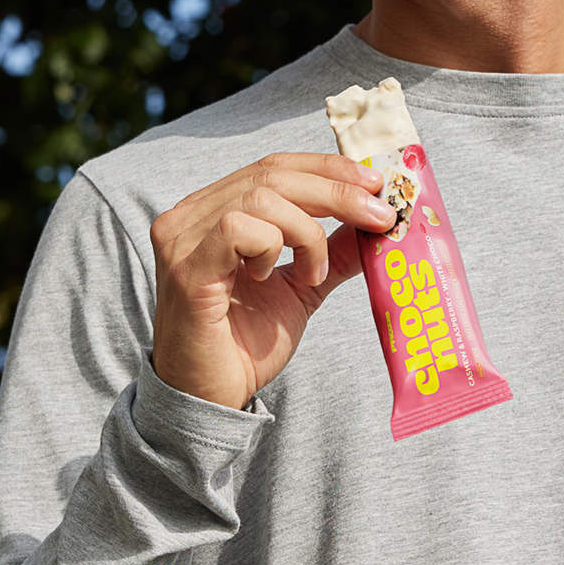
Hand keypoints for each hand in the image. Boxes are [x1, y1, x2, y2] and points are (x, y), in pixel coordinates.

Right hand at [148, 151, 398, 409]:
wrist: (212, 397)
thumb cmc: (245, 344)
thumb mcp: (301, 287)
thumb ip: (331, 253)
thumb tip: (375, 222)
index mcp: (215, 211)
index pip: (274, 167)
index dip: (328, 169)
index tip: (375, 182)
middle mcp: (192, 216)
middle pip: (272, 174)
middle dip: (337, 192)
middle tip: (379, 215)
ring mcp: (183, 238)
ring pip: (260, 197)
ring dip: (306, 232)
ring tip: (313, 274)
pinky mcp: (187, 267)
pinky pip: (238, 228)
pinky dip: (271, 246)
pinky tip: (272, 278)